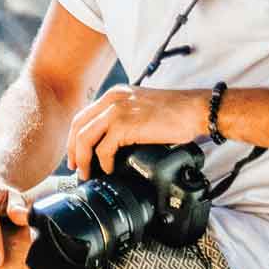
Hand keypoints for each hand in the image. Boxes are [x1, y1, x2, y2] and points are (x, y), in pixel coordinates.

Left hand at [66, 85, 214, 177]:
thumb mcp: (141, 108)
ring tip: (87, 174)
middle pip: (78, 126)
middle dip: (72, 150)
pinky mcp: (125, 125)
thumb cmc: (176, 113)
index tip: (76, 154)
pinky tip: (109, 170)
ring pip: (85, 138)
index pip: (84, 115)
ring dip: (83, 159)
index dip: (75, 136)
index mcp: (114, 95)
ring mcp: (117, 111)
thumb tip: (113, 142)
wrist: (195, 110)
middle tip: (75, 168)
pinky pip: (104, 148)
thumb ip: (125, 117)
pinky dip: (103, 162)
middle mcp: (111, 100)